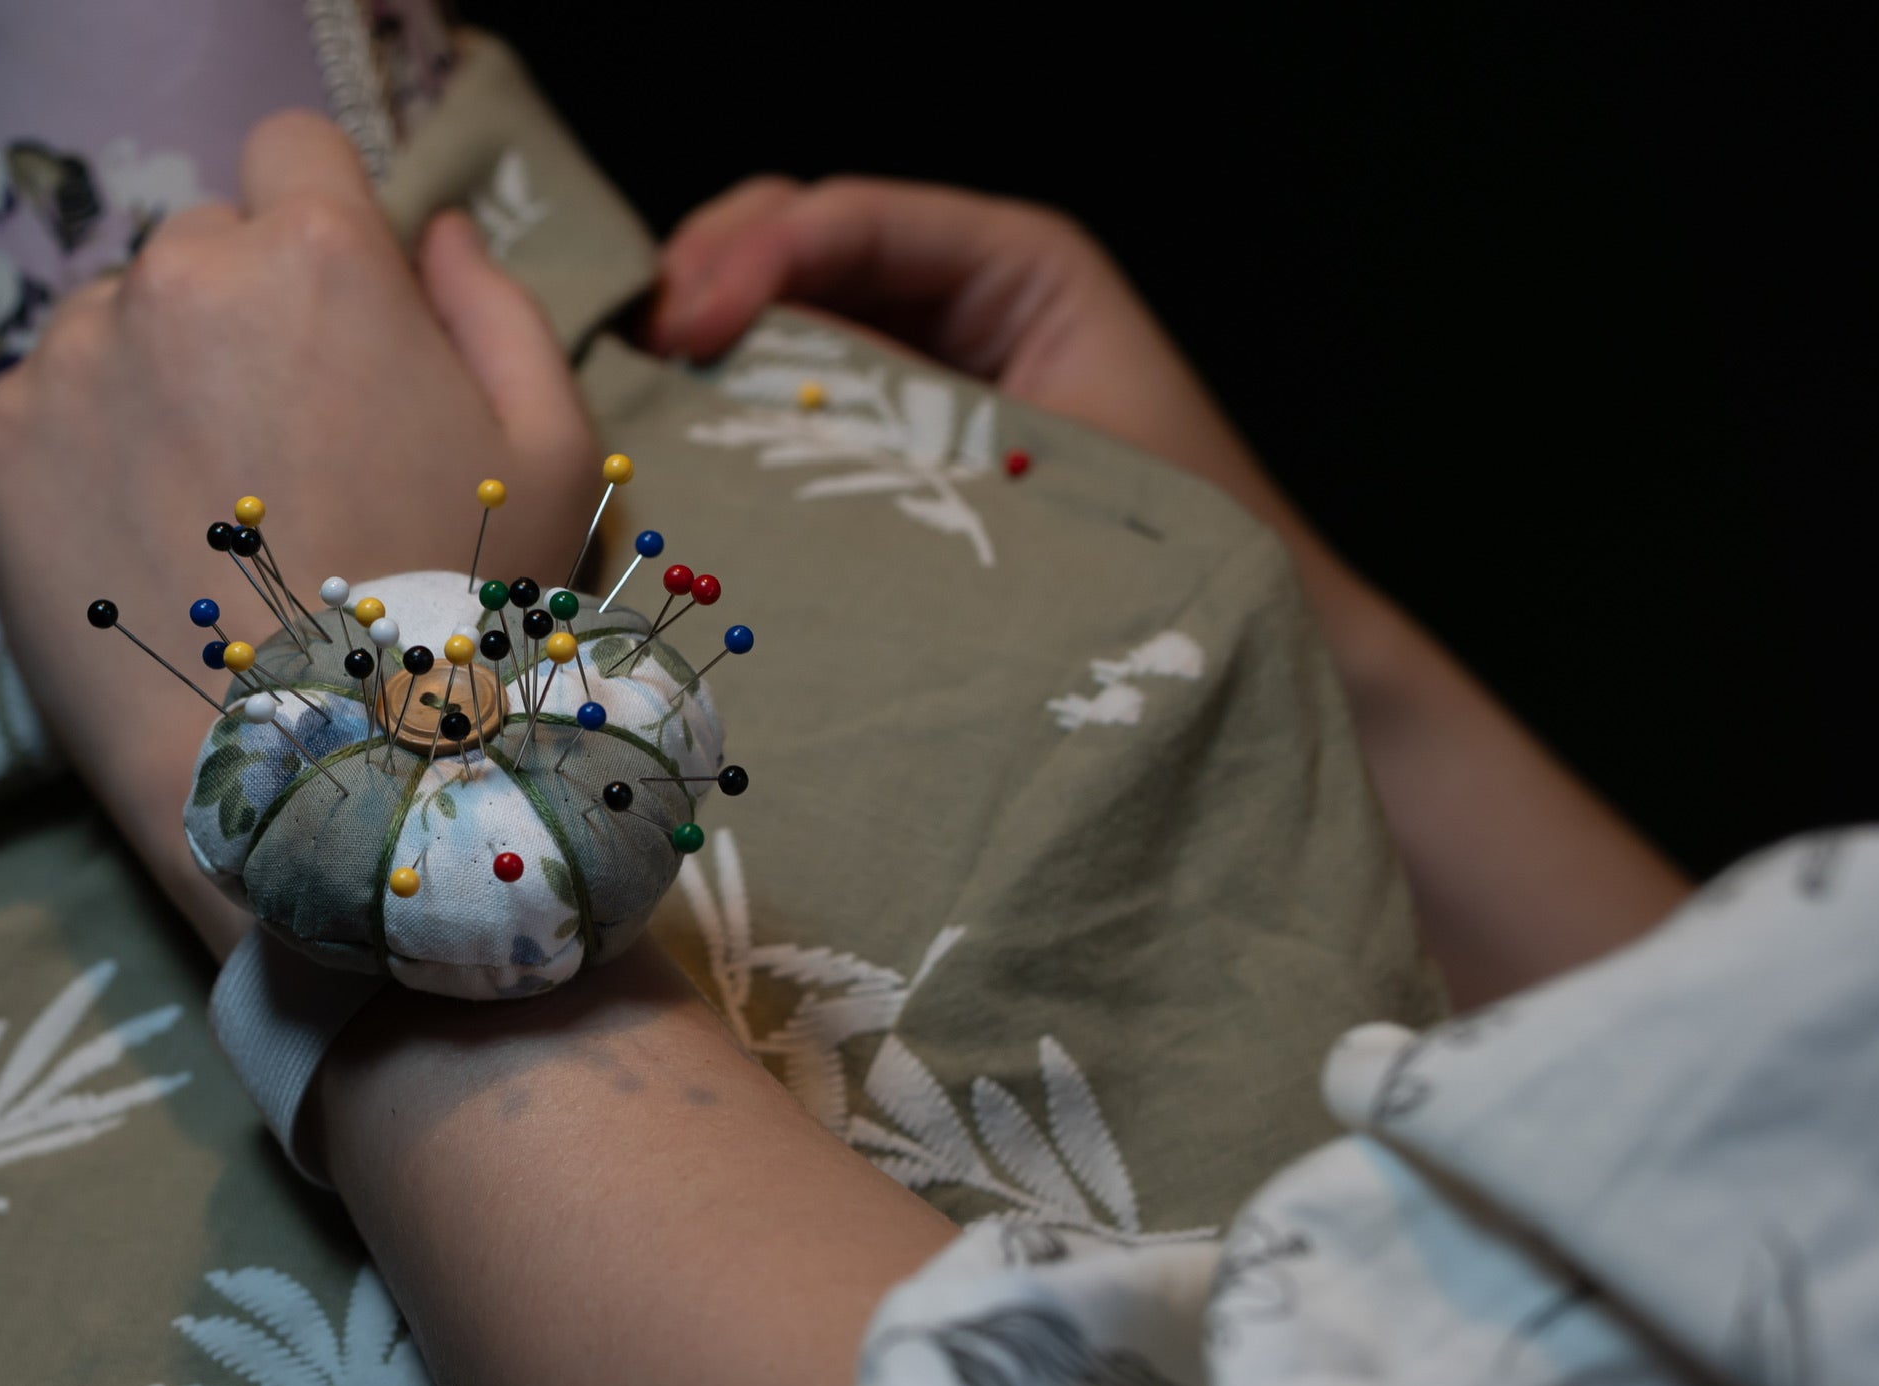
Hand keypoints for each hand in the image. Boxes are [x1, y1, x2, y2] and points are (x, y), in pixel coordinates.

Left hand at [0, 112, 595, 955]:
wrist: (306, 782)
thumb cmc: (453, 621)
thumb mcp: (558, 457)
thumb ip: (498, 307)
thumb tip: (432, 235)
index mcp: (317, 251)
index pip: (291, 150)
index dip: (321, 232)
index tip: (335, 327)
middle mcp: (177, 274)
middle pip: (202, 244)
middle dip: (239, 317)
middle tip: (282, 456)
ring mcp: (70, 358)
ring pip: (116, 325)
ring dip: (154, 384)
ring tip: (206, 518)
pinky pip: (42, 406)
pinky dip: (81, 458)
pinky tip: (143, 549)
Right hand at [651, 175, 1686, 1002]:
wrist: (1244, 674)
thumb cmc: (1184, 567)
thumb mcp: (1037, 470)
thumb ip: (900, 412)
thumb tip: (736, 377)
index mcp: (1019, 270)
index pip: (849, 219)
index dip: (750, 253)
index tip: (684, 326)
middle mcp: (957, 307)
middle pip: (786, 251)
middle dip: (696, 290)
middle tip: (635, 364)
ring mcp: (914, 383)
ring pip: (765, 336)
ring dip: (692, 365)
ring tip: (635, 412)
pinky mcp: (886, 466)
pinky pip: (782, 421)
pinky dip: (720, 433)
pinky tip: (674, 468)